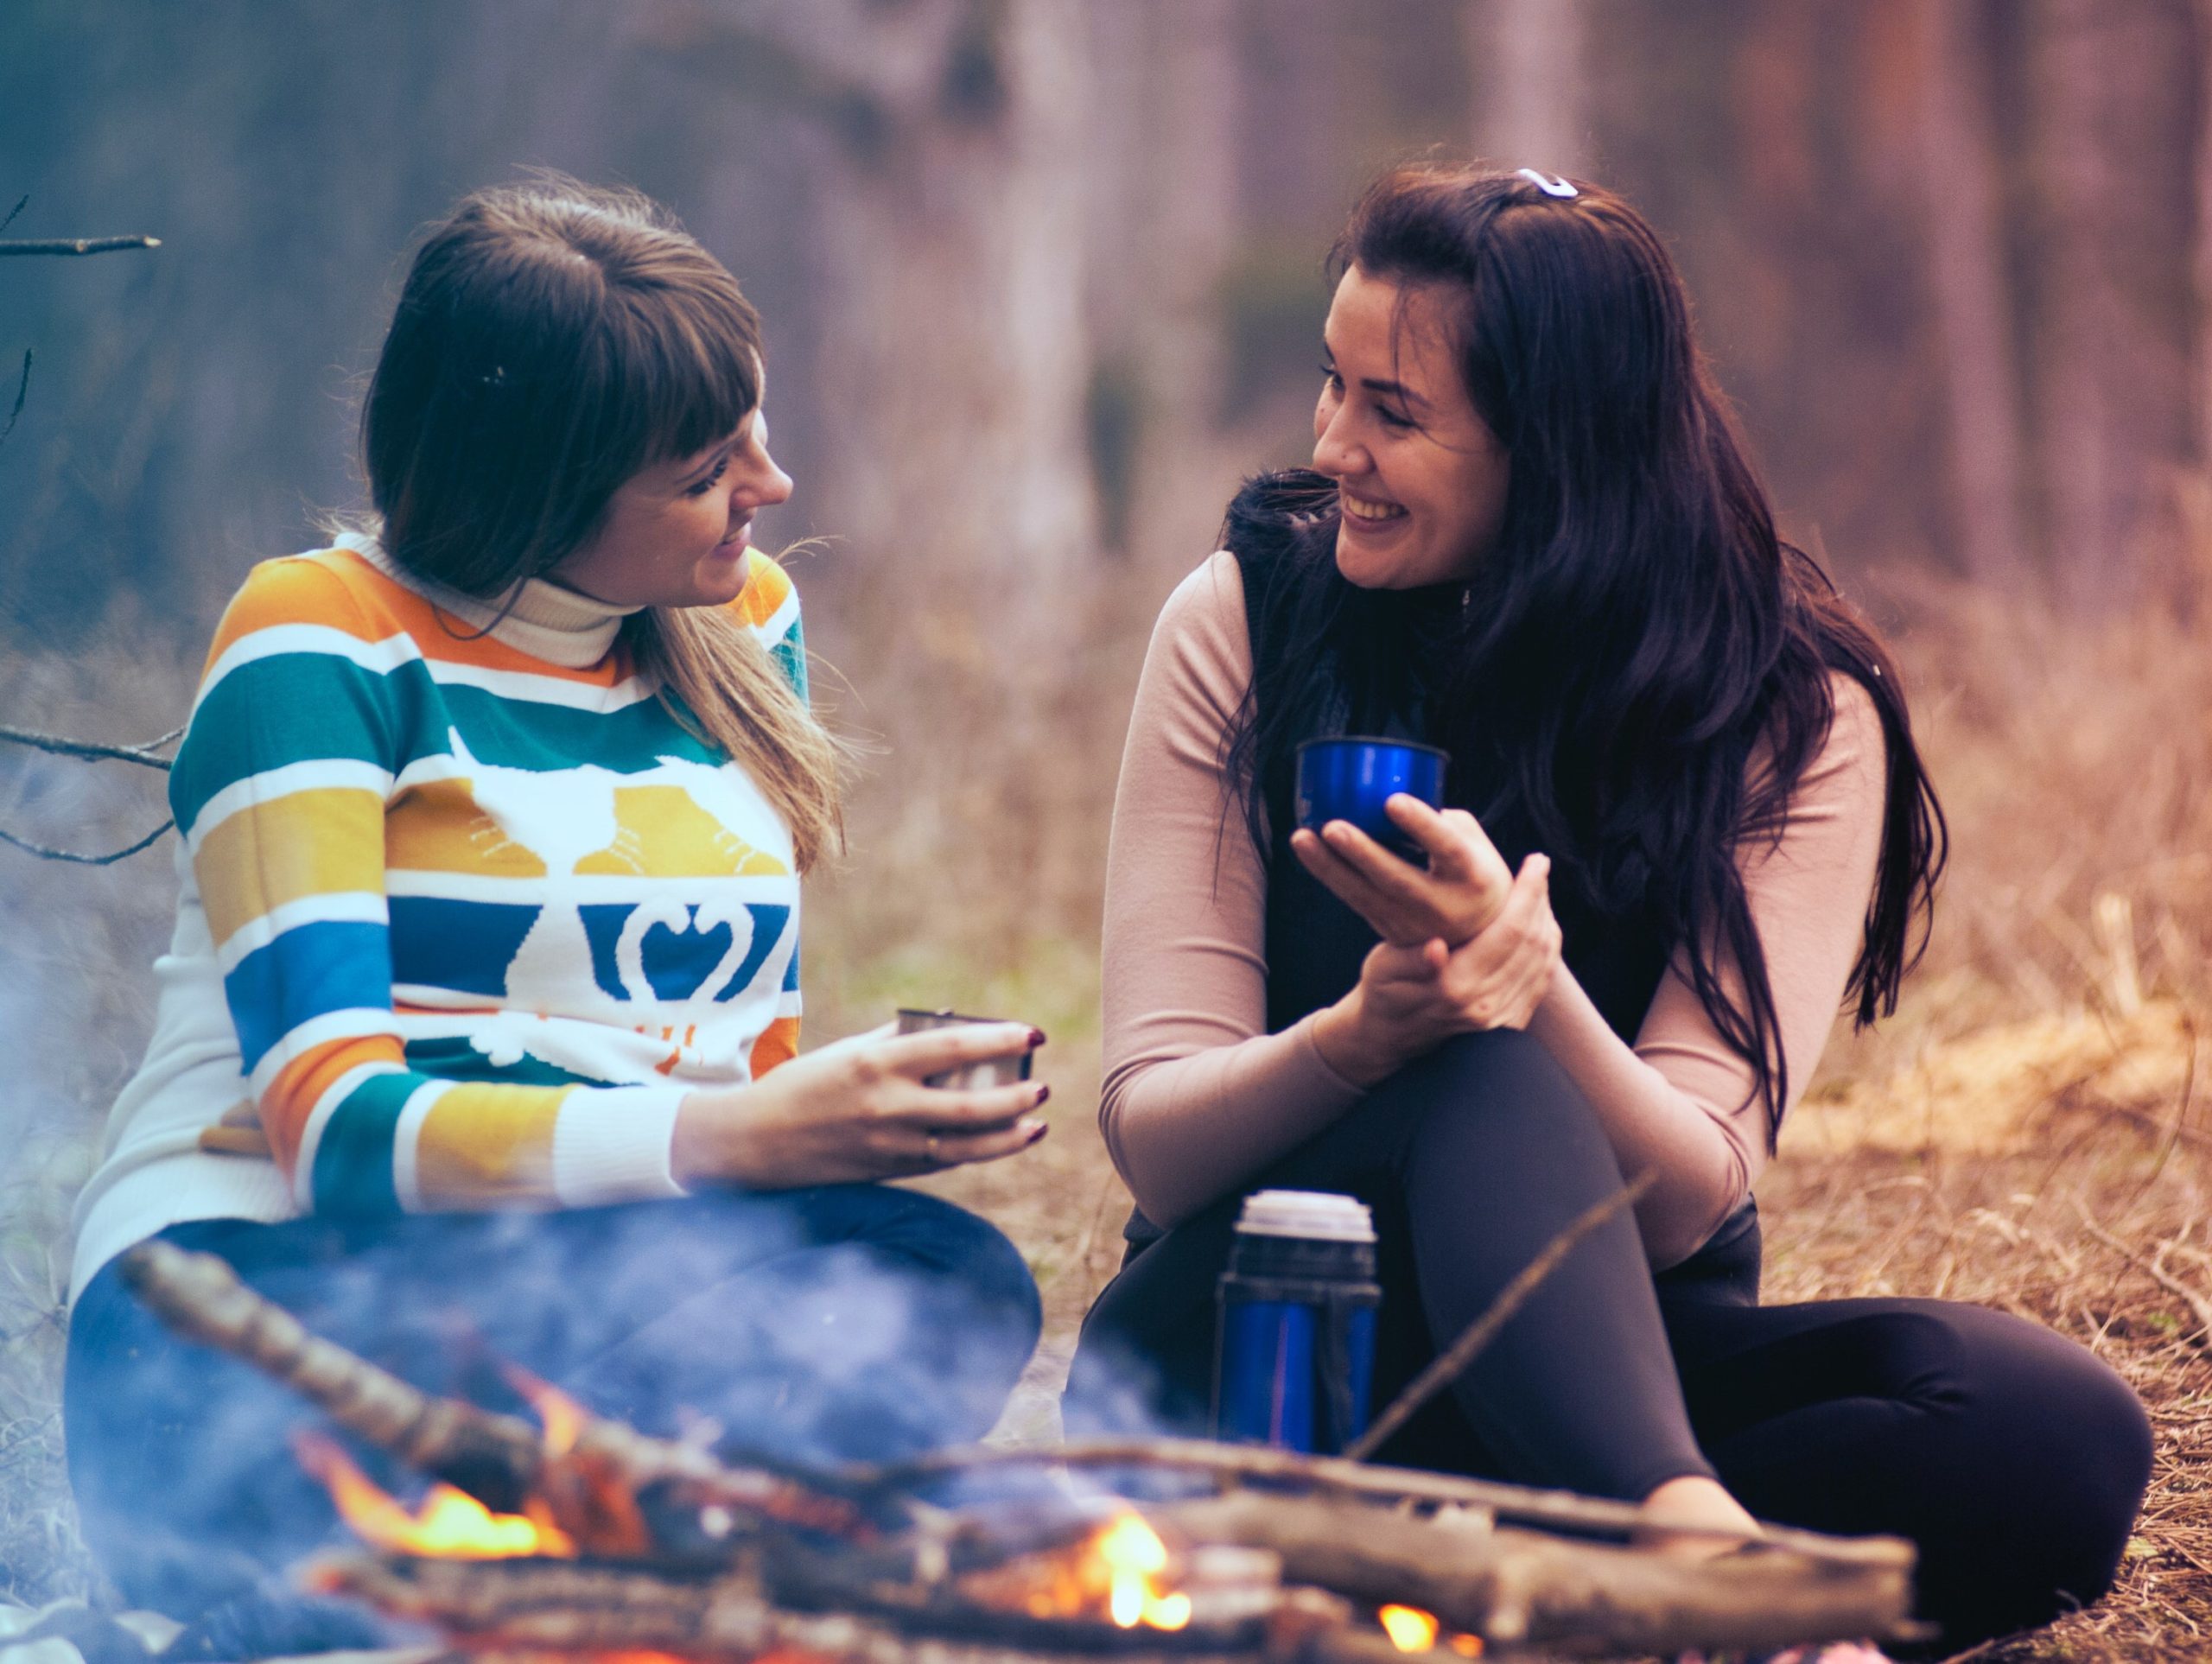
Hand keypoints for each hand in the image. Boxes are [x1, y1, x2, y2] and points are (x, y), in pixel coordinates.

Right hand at [672, 1022, 1048, 1188]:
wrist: (755, 1143)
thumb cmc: (804, 1085)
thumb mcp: (848, 1051)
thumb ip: (898, 1040)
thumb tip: (952, 1025)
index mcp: (877, 1062)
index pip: (953, 1047)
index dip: (1000, 1039)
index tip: (1034, 1032)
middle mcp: (887, 1105)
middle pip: (969, 1104)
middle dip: (1015, 1096)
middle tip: (1043, 1086)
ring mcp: (890, 1144)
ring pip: (965, 1145)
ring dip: (1008, 1135)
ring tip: (1038, 1123)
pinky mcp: (888, 1172)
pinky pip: (945, 1162)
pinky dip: (978, 1152)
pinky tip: (1004, 1141)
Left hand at [1289, 796, 1514, 947]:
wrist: (1479, 935)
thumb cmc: (1474, 872)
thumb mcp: (1476, 845)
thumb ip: (1442, 820)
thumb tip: (1397, 794)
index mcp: (1473, 876)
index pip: (1447, 848)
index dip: (1421, 825)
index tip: (1392, 800)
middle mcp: (1444, 906)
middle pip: (1397, 879)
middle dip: (1362, 853)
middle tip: (1332, 827)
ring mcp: (1414, 924)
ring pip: (1365, 896)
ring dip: (1329, 867)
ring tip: (1301, 837)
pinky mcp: (1389, 930)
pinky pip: (1354, 900)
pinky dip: (1329, 875)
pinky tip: (1308, 850)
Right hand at [1312, 854, 1560, 1086]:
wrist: (1391, 1036)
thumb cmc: (1383, 991)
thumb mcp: (1384, 969)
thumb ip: (1411, 960)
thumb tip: (1436, 949)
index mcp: (1454, 987)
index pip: (1508, 932)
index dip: (1527, 894)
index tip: (1536, 861)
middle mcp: (1485, 1006)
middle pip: (1532, 943)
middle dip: (1540, 900)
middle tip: (1540, 866)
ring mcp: (1500, 1019)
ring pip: (1542, 960)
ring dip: (1546, 920)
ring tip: (1540, 889)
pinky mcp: (1509, 1025)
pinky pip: (1542, 979)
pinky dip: (1548, 948)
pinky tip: (1542, 924)